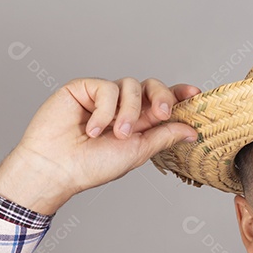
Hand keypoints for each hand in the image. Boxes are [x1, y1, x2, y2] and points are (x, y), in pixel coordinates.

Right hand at [0, 77, 199, 213]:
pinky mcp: (84, 88)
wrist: (57, 167)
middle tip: (160, 114)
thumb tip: (191, 131)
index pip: (162, 102)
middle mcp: (122, 107)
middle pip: (151, 86)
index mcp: (138, 123)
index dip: (180, 95)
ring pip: (131, 85)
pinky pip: (107, 88)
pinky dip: (104, 111)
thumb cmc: (92, 166)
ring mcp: (103, 97)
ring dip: (128, 112)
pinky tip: (92, 129)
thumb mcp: (137, 152)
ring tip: (116, 134)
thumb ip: (164, 136)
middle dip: (161, 96)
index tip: (195, 94)